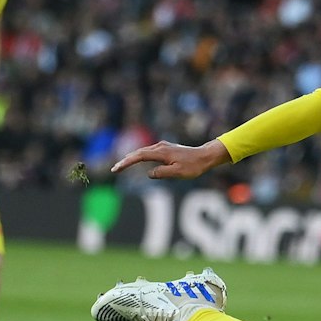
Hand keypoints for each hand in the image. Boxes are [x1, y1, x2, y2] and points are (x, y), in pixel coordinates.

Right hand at [112, 139, 227, 179]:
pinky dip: (140, 156)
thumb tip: (149, 174)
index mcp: (162, 152)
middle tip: (115, 169)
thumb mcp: (178, 173)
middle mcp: (160, 147)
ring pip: (143, 151)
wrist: (205, 156)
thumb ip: (162, 173)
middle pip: (138, 153)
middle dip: (125, 161)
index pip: (139, 156)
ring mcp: (163, 146)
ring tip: (121, 165)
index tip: (117, 169)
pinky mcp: (166, 149)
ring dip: (131, 158)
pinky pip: (149, 152)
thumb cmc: (193, 166)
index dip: (127, 163)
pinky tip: (137, 159)